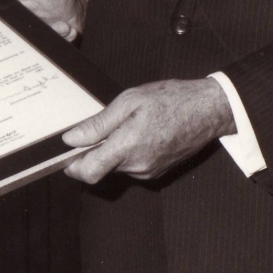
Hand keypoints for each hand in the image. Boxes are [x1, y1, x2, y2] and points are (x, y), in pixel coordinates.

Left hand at [62, 78, 234, 182]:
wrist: (208, 111)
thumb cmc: (170, 100)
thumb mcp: (129, 101)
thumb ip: (98, 124)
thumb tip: (71, 138)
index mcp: (127, 147)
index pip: (89, 172)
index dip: (72, 167)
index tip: (64, 155)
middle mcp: (137, 166)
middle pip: (101, 168)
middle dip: (92, 152)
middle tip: (94, 127)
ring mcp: (148, 171)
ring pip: (116, 166)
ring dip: (110, 151)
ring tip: (122, 124)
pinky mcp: (157, 171)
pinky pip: (131, 165)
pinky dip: (125, 153)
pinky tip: (136, 131)